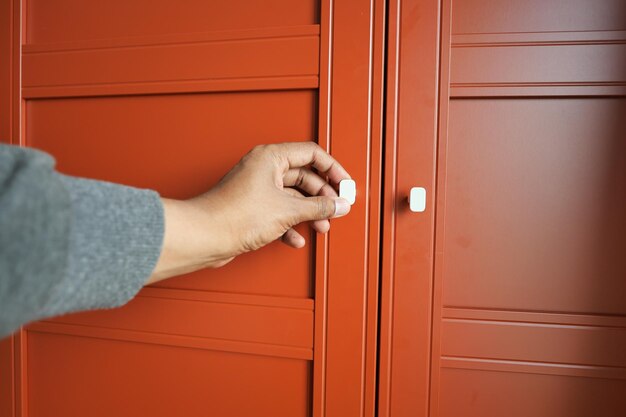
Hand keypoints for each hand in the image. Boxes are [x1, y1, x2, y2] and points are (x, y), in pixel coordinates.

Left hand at [147, 142, 351, 283]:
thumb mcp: (287, 210)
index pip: (312, 154)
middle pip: (304, 177)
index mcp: (271, 157)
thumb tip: (338, 205)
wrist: (204, 236)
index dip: (333, 170)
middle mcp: (264, 169)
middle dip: (322, 196)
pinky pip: (279, 212)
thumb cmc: (234, 215)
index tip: (346, 186)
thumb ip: (318, 206)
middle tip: (336, 209)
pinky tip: (296, 238)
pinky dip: (291, 225)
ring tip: (321, 226)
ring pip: (292, 197)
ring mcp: (257, 189)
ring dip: (309, 213)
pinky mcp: (252, 208)